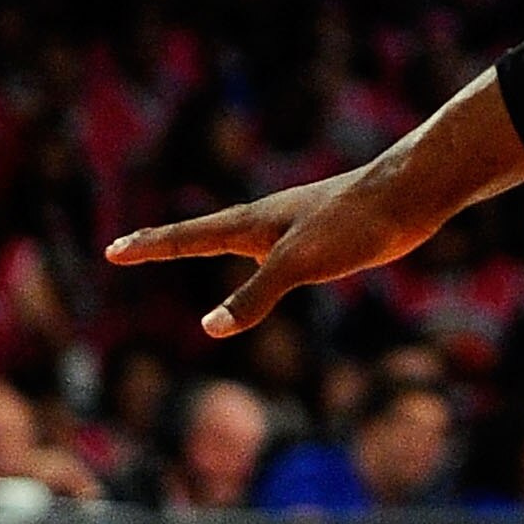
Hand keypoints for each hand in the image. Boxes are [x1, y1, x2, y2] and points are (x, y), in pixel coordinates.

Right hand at [105, 69, 523, 335]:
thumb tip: (211, 328)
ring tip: (189, 246)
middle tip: (130, 249)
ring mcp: (297, 226)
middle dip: (166, 243)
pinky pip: (276, 250)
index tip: (112, 251)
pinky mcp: (326, 234)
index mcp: (253, 224)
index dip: (149, 247)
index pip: (187, 236)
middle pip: (204, 233)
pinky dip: (255, 259)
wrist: (411, 195)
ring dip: (209, 244)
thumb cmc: (353, 223)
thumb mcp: (298, 264)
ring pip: (242, 240)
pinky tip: (272, 263)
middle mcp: (268, 222)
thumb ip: (255, 296)